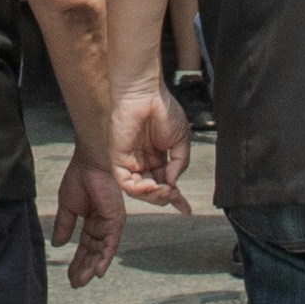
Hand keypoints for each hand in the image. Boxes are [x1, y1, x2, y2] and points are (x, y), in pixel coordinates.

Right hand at [51, 151, 125, 285]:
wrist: (90, 162)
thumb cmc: (79, 177)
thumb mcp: (67, 206)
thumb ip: (64, 225)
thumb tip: (57, 244)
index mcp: (91, 220)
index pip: (84, 245)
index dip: (77, 261)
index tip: (69, 276)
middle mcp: (103, 224)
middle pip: (93, 252)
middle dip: (84, 268)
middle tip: (76, 283)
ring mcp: (111, 223)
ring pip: (102, 252)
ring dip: (93, 267)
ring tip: (83, 281)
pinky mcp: (116, 220)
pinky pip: (111, 243)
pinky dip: (105, 258)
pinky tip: (98, 272)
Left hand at [111, 77, 189, 207]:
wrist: (146, 92)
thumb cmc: (163, 109)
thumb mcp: (181, 141)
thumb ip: (179, 164)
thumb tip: (173, 183)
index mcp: (158, 158)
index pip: (165, 184)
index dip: (176, 198)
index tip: (186, 210)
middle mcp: (143, 162)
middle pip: (152, 191)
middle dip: (164, 197)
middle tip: (173, 194)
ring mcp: (130, 161)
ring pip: (138, 191)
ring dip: (152, 196)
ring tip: (163, 190)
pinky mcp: (118, 158)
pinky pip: (125, 182)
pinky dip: (138, 189)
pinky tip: (150, 185)